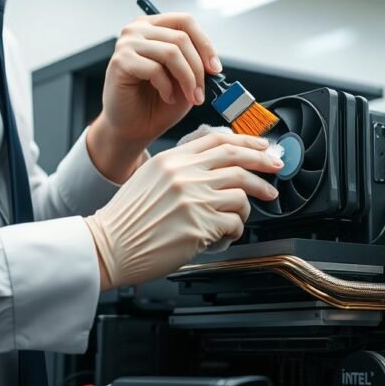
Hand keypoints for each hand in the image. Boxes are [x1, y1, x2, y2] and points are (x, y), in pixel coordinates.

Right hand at [84, 132, 282, 289]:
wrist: (109, 245)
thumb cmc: (128, 219)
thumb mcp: (150, 177)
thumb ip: (182, 167)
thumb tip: (219, 166)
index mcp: (172, 159)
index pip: (218, 140)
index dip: (247, 141)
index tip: (263, 147)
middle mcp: (184, 174)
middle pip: (237, 160)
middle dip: (263, 164)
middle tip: (276, 171)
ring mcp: (193, 199)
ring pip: (241, 192)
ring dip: (250, 204)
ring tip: (248, 212)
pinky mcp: (200, 225)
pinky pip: (234, 222)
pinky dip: (236, 229)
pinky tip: (225, 234)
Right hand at [89, 13, 220, 181]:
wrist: (133, 128)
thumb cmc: (158, 103)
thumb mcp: (185, 79)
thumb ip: (196, 63)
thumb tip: (212, 62)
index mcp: (154, 27)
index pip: (186, 21)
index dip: (205, 44)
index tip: (215, 68)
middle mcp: (137, 30)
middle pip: (180, 38)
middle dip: (198, 69)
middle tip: (201, 93)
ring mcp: (126, 44)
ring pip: (171, 52)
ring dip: (187, 79)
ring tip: (189, 97)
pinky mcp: (120, 61)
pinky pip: (155, 69)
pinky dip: (167, 88)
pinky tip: (168, 98)